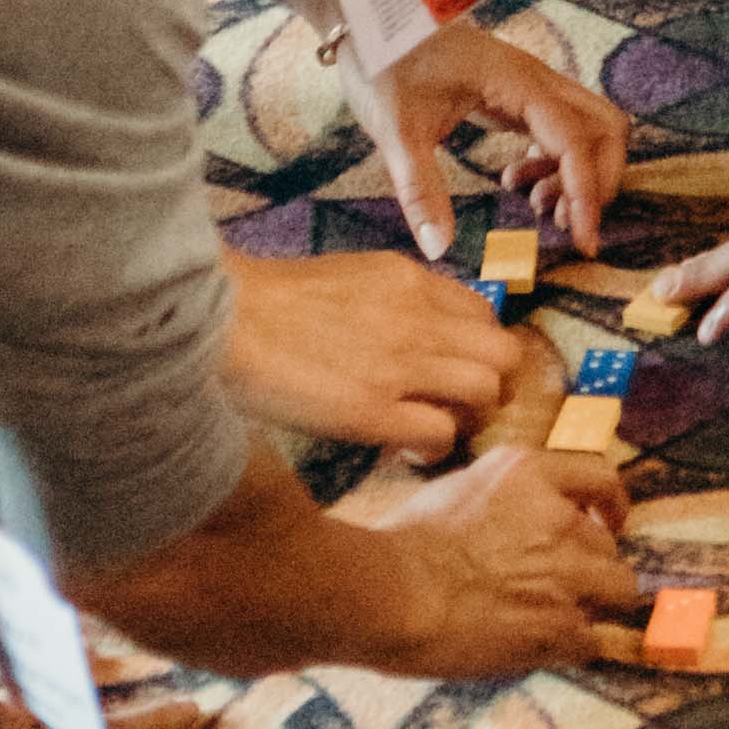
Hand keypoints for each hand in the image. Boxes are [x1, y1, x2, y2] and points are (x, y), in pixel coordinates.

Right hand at [216, 243, 512, 456]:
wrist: (224, 318)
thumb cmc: (272, 302)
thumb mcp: (351, 277)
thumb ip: (395, 300)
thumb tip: (420, 337)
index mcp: (408, 279)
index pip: (484, 315)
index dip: (477, 351)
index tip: (454, 374)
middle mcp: (417, 316)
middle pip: (504, 354)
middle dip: (492, 387)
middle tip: (458, 408)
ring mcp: (399, 364)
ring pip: (486, 393)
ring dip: (468, 419)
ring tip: (434, 430)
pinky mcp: (372, 410)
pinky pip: (441, 434)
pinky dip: (433, 449)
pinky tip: (406, 450)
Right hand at [339, 434, 650, 675]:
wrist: (393, 592)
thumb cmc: (403, 541)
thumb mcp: (457, 488)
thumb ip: (500, 496)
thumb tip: (510, 513)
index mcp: (528, 473)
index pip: (600, 476)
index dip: (610, 503)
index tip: (607, 521)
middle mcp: (558, 515)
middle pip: (608, 544)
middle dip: (590, 566)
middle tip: (560, 584)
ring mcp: (566, 572)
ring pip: (619, 590)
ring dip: (594, 605)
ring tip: (560, 619)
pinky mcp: (561, 625)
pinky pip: (591, 641)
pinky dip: (573, 647)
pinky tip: (544, 650)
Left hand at [354, 18, 628, 259]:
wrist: (368, 20)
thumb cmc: (383, 64)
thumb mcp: (394, 129)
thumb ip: (419, 189)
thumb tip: (439, 248)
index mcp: (516, 82)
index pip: (575, 141)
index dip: (586, 193)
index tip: (582, 243)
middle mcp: (535, 79)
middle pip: (604, 127)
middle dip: (598, 181)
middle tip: (565, 224)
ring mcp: (529, 84)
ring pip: (589, 126)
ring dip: (580, 172)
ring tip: (536, 205)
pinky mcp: (517, 92)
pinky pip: (563, 127)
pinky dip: (557, 161)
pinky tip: (516, 180)